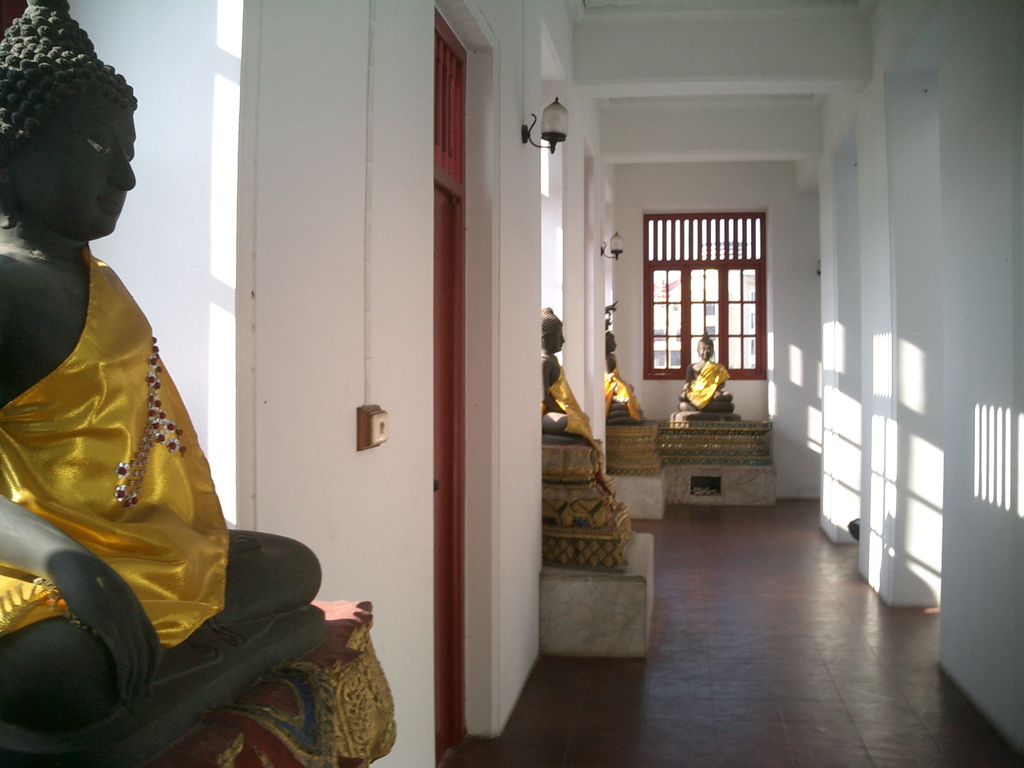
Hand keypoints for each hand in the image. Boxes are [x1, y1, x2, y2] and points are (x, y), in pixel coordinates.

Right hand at [47, 549, 160, 705]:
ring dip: (135, 684)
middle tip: (141, 701)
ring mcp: (122, 620)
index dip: (153, 665)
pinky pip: (120, 655)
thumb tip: (115, 631)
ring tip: (130, 702)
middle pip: (147, 654)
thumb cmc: (88, 579)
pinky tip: (121, 689)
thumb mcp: (110, 597)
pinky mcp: (106, 624)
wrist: (75, 564)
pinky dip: (124, 675)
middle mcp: (134, 616)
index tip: (148, 683)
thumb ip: (118, 612)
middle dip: (145, 680)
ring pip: (135, 659)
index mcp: (137, 609)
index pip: (152, 643)